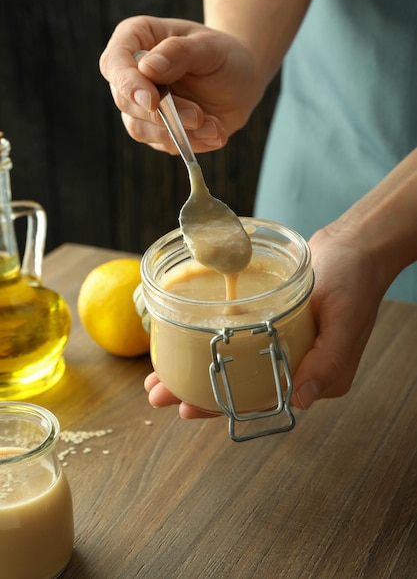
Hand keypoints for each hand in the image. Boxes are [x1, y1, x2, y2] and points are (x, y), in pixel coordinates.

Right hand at [99, 16, 263, 153]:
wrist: (241, 81)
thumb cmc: (223, 55)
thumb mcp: (209, 47)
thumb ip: (179, 52)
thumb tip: (147, 68)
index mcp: (136, 40)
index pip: (114, 63)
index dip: (128, 84)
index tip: (152, 101)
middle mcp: (132, 75)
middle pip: (126, 102)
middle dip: (162, 115)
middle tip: (197, 116)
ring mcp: (141, 106)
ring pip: (140, 129)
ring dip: (177, 133)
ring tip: (214, 127)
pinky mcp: (157, 132)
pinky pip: (165, 144)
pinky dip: (192, 143)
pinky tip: (216, 132)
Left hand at [144, 223, 384, 415]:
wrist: (355, 246)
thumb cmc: (356, 283)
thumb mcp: (346, 323)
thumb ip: (328, 364)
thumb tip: (301, 401)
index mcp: (308, 375)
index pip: (257, 401)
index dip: (220, 409)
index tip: (186, 410)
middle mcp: (287, 362)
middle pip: (234, 384)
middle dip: (194, 391)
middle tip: (156, 393)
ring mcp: (273, 338)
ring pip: (227, 359)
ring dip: (191, 365)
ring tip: (156, 371)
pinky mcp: (265, 316)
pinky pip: (232, 332)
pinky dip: (204, 336)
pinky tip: (180, 335)